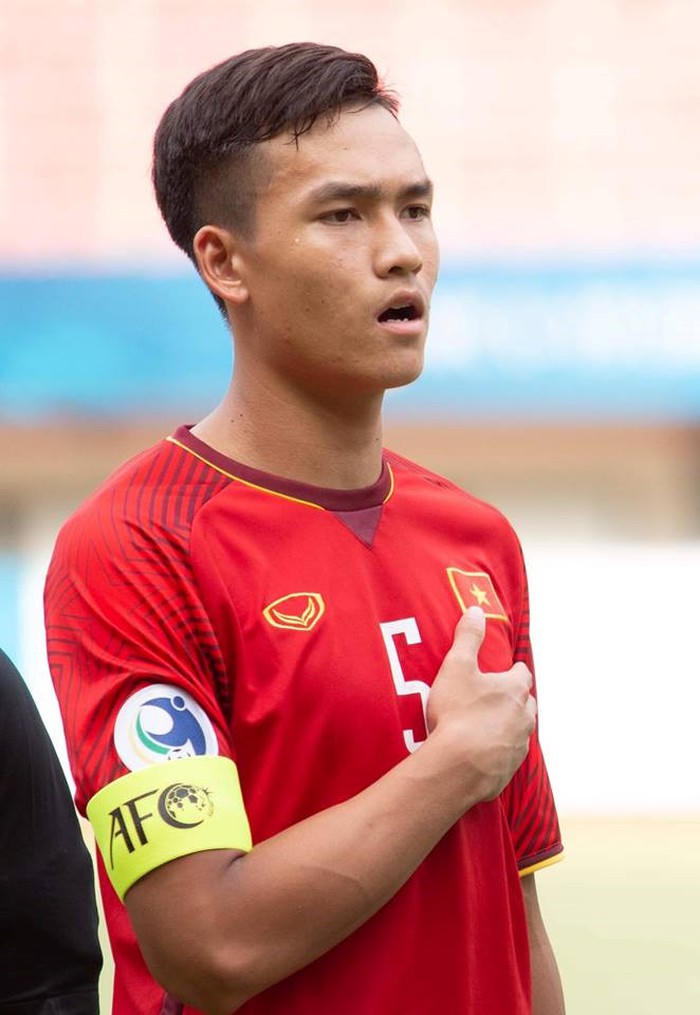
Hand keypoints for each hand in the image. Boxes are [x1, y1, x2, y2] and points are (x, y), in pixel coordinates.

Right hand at [426, 606, 536, 803]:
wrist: (459, 767)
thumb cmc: (458, 713)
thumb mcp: (457, 667)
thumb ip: (468, 637)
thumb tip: (476, 610)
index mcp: (514, 689)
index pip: (521, 673)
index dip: (513, 670)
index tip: (507, 668)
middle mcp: (523, 716)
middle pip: (526, 702)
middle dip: (515, 697)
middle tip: (497, 695)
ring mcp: (519, 744)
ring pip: (521, 729)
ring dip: (511, 724)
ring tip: (492, 723)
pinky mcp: (509, 768)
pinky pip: (509, 754)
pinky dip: (501, 749)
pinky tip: (485, 750)